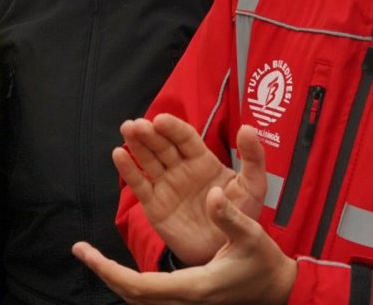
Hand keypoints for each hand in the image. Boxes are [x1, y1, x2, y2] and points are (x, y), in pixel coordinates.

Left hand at [73, 186, 296, 304]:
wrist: (275, 288)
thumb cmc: (264, 263)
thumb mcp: (252, 235)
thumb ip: (230, 217)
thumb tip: (212, 194)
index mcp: (195, 287)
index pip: (140, 286)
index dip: (110, 271)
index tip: (88, 253)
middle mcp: (184, 299)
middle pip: (132, 295)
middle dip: (103, 272)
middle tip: (80, 250)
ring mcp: (183, 302)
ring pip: (137, 297)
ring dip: (112, 275)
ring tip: (91, 254)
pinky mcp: (185, 296)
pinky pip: (149, 294)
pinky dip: (128, 279)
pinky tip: (118, 262)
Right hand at [116, 117, 266, 265]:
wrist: (227, 252)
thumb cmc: (241, 216)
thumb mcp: (253, 186)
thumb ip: (252, 158)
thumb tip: (248, 127)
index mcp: (202, 160)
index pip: (185, 138)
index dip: (173, 128)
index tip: (161, 120)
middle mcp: (181, 168)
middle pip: (162, 145)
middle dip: (149, 133)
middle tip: (137, 125)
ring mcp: (165, 185)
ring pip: (148, 160)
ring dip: (136, 144)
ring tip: (127, 130)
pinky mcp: (154, 205)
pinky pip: (139, 185)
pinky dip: (128, 170)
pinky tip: (119, 155)